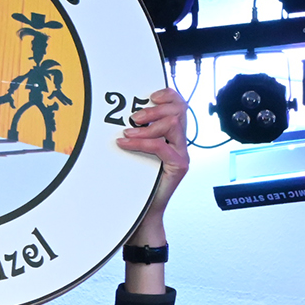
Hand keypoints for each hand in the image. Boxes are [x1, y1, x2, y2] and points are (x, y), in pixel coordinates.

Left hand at [118, 87, 189, 237]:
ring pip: (173, 124)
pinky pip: (162, 146)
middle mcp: (181, 142)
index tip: (151, 95)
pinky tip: (126, 144)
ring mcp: (182, 154)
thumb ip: (138, 133)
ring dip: (147, 125)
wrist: (144, 209)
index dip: (168, 95)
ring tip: (128, 133)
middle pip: (179, 110)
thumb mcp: (138, 150)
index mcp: (174, 134)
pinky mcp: (178, 166)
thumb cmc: (140, 180)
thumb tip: (123, 117)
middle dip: (154, 110)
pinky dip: (141, 143)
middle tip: (134, 118)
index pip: (180, 105)